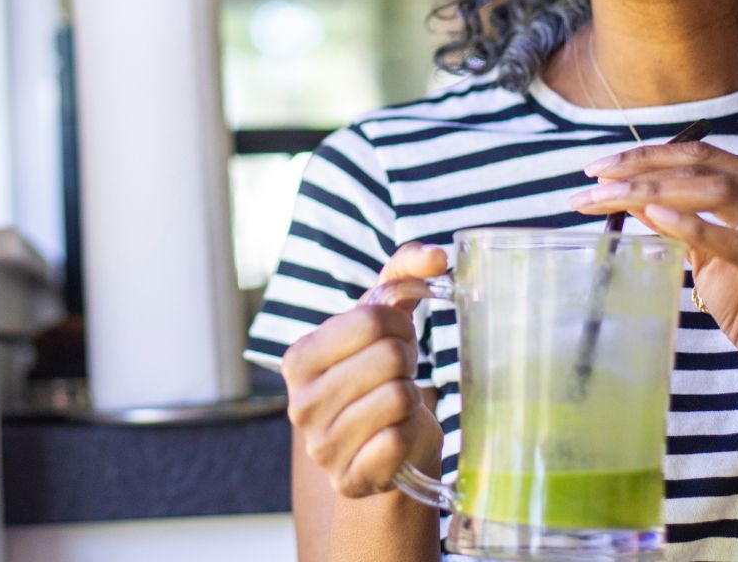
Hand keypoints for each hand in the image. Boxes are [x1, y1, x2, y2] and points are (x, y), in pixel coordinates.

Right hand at [281, 242, 446, 497]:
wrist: (385, 449)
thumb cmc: (380, 375)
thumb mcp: (383, 319)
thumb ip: (405, 273)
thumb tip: (439, 256)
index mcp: (298, 358)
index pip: (370, 319)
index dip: (399, 325)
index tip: (397, 340)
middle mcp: (300, 404)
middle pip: (388, 357)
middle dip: (407, 361)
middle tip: (400, 374)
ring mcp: (321, 447)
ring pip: (398, 398)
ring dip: (411, 399)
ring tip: (397, 405)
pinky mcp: (348, 480)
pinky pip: (399, 442)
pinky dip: (409, 435)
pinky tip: (396, 437)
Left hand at [568, 138, 737, 405]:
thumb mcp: (706, 253)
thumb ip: (676, 218)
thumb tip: (628, 192)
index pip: (702, 154)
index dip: (648, 155)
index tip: (600, 168)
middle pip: (703, 167)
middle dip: (640, 171)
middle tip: (592, 183)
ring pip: (714, 192)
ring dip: (652, 191)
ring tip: (607, 199)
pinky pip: (735, 242)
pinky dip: (692, 225)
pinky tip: (653, 216)